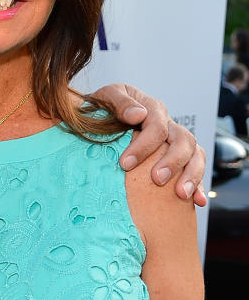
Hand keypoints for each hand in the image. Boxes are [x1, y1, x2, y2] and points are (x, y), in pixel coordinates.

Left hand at [89, 82, 206, 204]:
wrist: (100, 118)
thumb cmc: (101, 109)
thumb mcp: (106, 97)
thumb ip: (120, 103)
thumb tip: (138, 115)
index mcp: (152, 109)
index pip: (156, 126)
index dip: (144, 145)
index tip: (126, 164)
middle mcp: (168, 125)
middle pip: (183, 140)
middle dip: (172, 161)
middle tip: (157, 180)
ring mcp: (176, 142)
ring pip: (195, 154)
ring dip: (192, 175)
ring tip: (180, 194)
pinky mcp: (179, 160)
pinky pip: (195, 170)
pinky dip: (199, 186)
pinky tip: (197, 201)